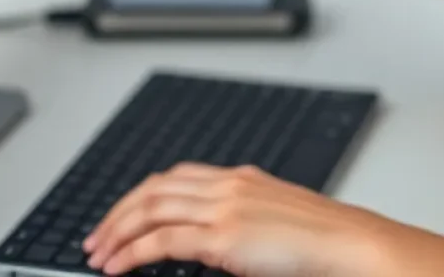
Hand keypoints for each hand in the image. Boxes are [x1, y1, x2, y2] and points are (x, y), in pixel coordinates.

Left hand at [83, 163, 443, 276]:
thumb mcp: (274, 217)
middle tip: (96, 237)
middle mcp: (228, 185)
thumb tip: (210, 240)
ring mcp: (225, 207)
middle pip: (156, 188)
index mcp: (240, 177)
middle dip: (118, 212)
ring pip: (152, 209)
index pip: (175, 176)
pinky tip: (117, 267)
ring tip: (98, 253)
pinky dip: (132, 252)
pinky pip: (163, 240)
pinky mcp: (224, 235)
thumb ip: (241, 219)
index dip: (140, 195)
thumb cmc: (320, 239)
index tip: (121, 217)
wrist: (347, 241)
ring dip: (117, 231)